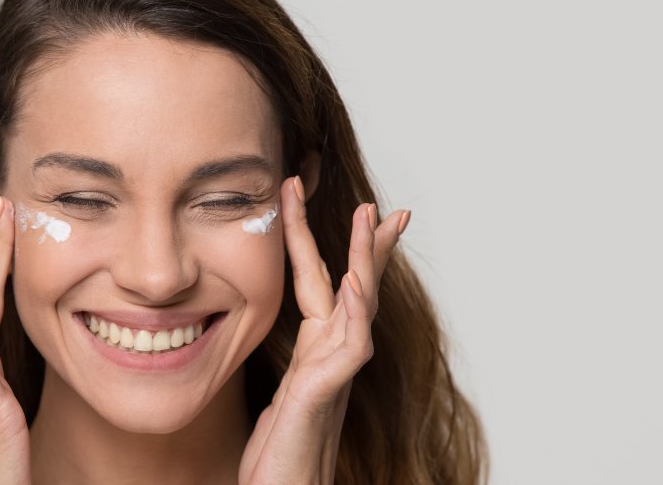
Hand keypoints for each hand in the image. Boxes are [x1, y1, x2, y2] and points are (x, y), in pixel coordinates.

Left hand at [240, 177, 407, 484]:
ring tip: (370, 219)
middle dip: (366, 244)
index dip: (329, 244)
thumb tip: (289, 341)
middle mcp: (329, 356)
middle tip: (382, 206)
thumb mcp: (279, 397)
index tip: (338, 208)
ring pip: (357, 306)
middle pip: (353, 286)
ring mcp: (332, 373)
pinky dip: (357, 311)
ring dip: (364, 261)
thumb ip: (294, 367)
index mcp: (314, 350)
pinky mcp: (324, 393)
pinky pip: (348, 346)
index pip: (325, 285)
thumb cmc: (280, 456)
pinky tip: (357, 283)